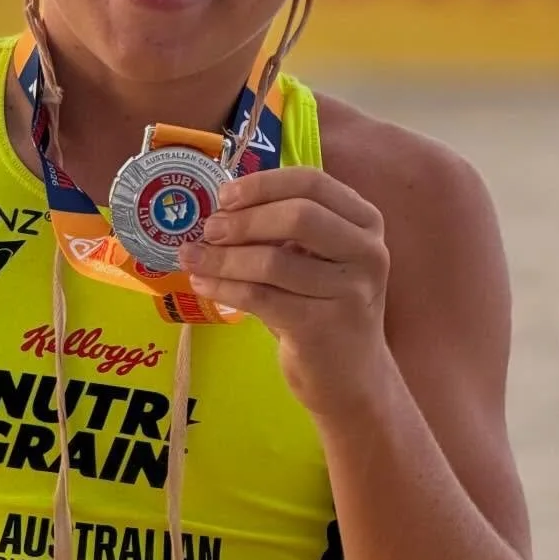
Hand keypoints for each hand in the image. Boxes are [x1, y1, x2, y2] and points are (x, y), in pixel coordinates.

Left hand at [185, 166, 391, 415]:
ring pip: (273, 261)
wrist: (351, 377)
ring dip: (223, 258)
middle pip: (298, 216)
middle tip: (208, 230)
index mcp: (365, 222)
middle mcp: (367, 252)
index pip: (312, 182)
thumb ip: (282, 227)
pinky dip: (224, 288)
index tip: (225, 196)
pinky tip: (203, 284)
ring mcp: (349, 291)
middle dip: (243, 220)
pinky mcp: (323, 327)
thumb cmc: (322, 305)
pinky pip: (261, 297)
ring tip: (191, 257)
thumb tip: (219, 208)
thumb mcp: (316, 257)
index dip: (263, 184)